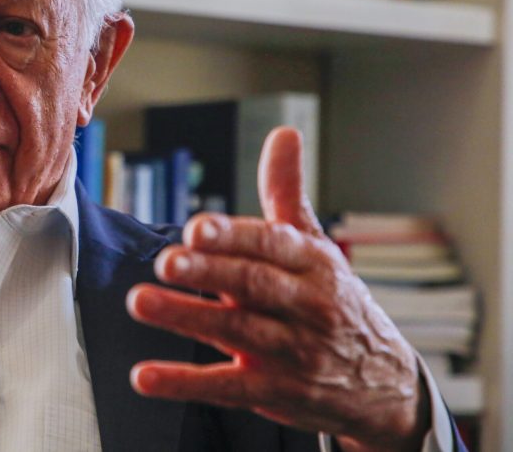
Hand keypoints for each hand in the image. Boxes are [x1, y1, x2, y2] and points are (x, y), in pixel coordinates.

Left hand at [126, 127, 429, 451]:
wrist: (384, 384)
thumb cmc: (333, 300)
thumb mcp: (315, 246)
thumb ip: (286, 193)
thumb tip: (284, 133)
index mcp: (312, 264)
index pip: (271, 245)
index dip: (233, 236)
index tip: (196, 227)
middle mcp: (305, 306)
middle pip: (252, 285)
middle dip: (208, 272)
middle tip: (166, 261)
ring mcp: (291, 352)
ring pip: (237, 331)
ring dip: (187, 317)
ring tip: (140, 301)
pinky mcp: (275, 392)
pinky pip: (227, 388)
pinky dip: (184, 383)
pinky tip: (144, 376)